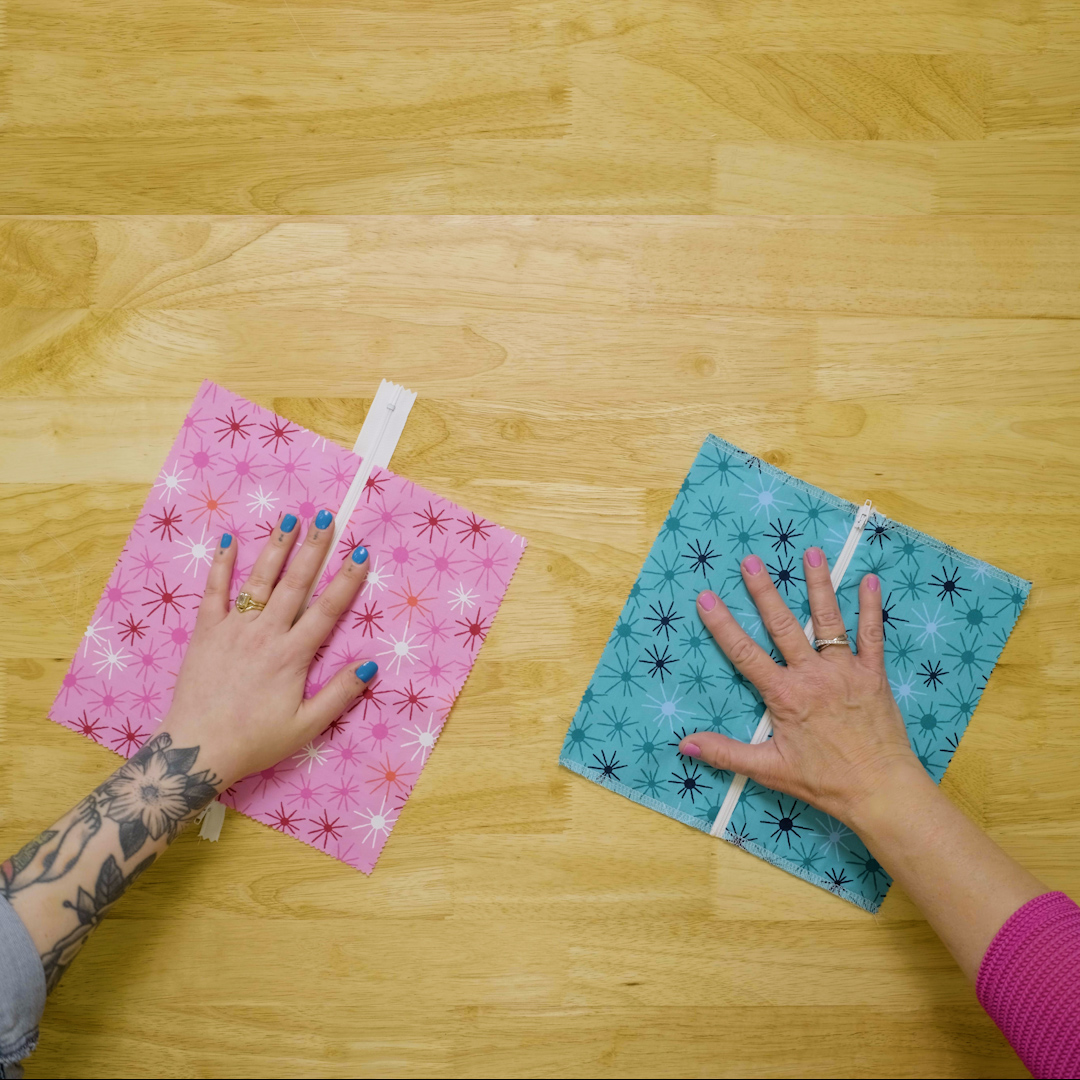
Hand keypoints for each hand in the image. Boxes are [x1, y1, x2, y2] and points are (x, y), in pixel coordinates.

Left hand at [158, 511, 377, 787]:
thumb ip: (340, 694)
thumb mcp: (306, 725)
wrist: (197, 750)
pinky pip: (214, 592)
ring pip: (260, 580)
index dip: (346, 580)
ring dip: (276, 547)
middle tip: (326, 517)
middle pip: (295, 583)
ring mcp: (233, 629)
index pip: (327, 609)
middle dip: (313, 548)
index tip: (360, 552)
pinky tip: (229, 541)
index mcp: (293, 655)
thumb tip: (371, 666)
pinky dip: (221, 566)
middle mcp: (265, 633)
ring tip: (290, 517)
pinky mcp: (206, 632)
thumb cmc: (255, 741)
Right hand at [679, 548, 927, 824]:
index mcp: (785, 695)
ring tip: (811, 553)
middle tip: (752, 561)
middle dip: (764, 591)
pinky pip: (872, 636)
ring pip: (828, 620)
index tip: (707, 597)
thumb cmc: (824, 781)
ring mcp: (846, 671)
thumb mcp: (769, 769)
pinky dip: (871, 608)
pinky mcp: (874, 675)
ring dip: (818, 585)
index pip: (745, 653)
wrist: (880, 790)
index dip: (723, 625)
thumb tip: (685, 744)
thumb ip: (725, 753)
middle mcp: (813, 675)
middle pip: (783, 625)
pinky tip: (870, 582)